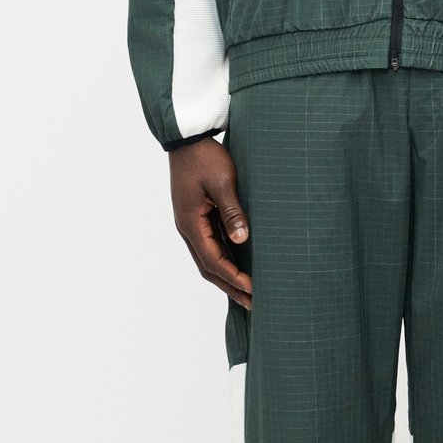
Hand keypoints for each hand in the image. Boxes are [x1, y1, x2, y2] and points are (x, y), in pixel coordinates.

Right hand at [169, 137, 252, 310]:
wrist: (188, 138)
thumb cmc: (205, 156)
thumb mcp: (223, 182)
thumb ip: (232, 212)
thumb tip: (242, 240)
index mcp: (191, 223)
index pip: (213, 260)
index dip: (233, 277)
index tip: (253, 289)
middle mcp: (188, 229)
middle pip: (209, 268)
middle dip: (230, 287)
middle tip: (253, 304)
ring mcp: (192, 225)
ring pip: (209, 260)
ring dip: (228, 278)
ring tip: (248, 294)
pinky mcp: (198, 219)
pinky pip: (211, 247)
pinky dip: (225, 262)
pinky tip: (239, 270)